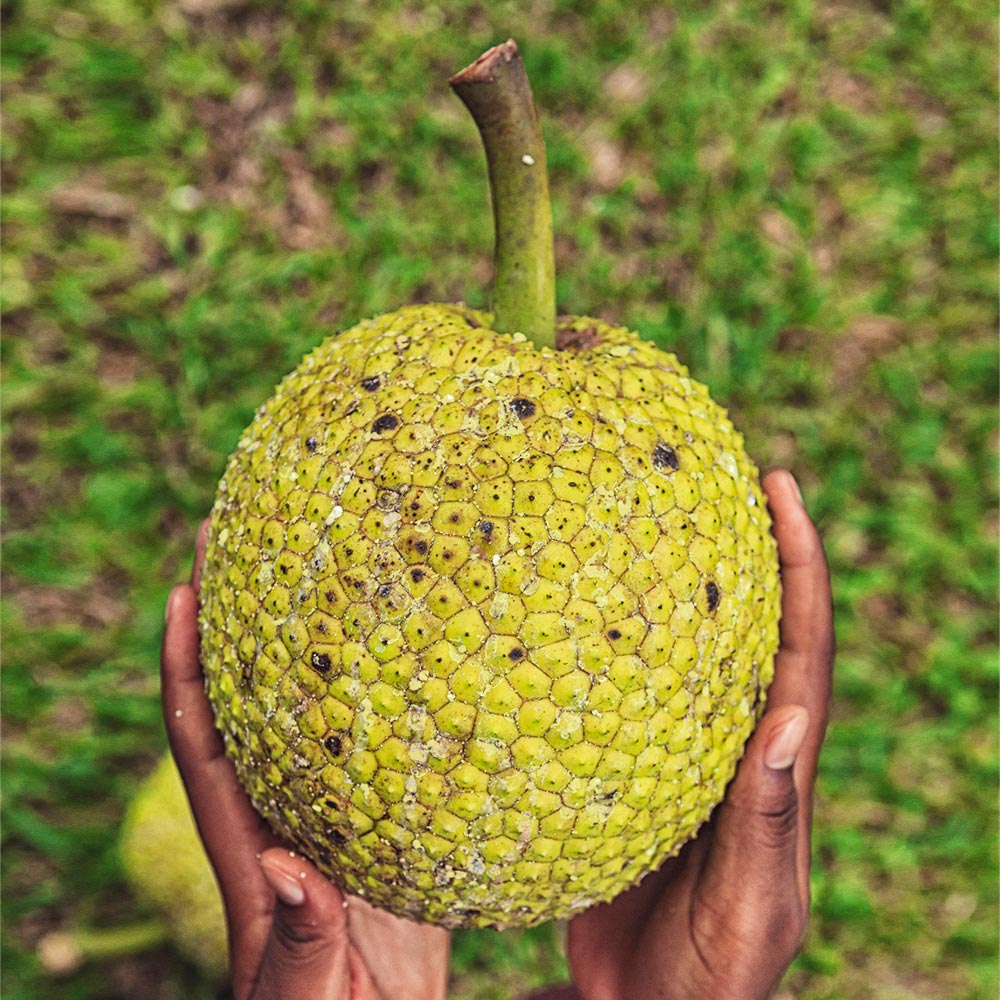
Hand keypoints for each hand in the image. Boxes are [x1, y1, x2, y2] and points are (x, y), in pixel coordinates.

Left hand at [161, 521, 449, 999]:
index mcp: (251, 848)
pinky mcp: (382, 833)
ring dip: (312, 645)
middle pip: (251, 697)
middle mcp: (285, 814)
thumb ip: (298, 942)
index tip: (183, 588)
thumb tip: (289, 869)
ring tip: (335, 574)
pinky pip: (381, 749)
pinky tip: (422, 660)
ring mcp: (331, 817)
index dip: (184, 663)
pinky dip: (389, 697)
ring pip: (313, 713)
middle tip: (255, 541)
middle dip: (241, 620)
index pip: (202, 739)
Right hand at [563, 469, 833, 999]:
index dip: (801, 567)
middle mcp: (737, 750)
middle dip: (752, 550)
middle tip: (721, 476)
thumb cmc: (714, 978)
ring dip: (686, 590)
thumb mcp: (748, 906)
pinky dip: (617, 649)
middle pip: (756, 630)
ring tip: (650, 523)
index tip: (782, 490)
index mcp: (777, 773)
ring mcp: (686, 759)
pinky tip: (574, 623)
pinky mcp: (636, 776)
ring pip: (693, 657)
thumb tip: (786, 721)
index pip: (803, 650)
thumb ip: (764, 822)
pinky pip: (631, 697)